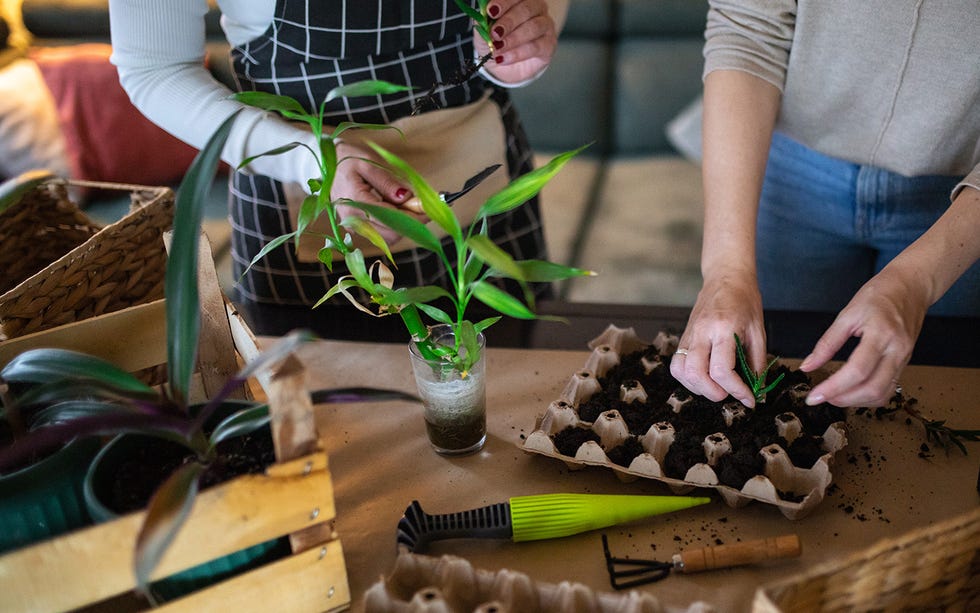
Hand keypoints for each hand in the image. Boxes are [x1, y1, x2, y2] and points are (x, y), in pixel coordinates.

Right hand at [331, 141, 422, 243]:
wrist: (324, 165)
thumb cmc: (346, 159)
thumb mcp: (368, 163)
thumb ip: (387, 181)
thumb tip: (407, 197)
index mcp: (355, 200)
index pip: (391, 218)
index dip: (415, 217)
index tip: (431, 209)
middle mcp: (354, 219)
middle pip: (391, 235)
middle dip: (412, 224)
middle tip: (423, 207)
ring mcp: (355, 227)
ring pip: (388, 238)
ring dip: (404, 226)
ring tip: (410, 206)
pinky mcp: (358, 229)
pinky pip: (381, 234)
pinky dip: (395, 226)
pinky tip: (398, 210)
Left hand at [476, 0, 557, 82]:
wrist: (502, 65)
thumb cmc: (496, 41)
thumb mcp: (484, 30)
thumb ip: (484, 21)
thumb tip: (482, 15)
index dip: (504, 2)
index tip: (490, 11)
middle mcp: (536, 8)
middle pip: (527, 9)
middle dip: (509, 21)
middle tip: (495, 33)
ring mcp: (545, 25)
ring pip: (534, 27)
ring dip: (513, 39)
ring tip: (497, 48)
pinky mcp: (549, 45)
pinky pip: (536, 47)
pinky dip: (518, 53)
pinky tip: (504, 58)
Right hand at [670, 272, 765, 407]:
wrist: (725, 277)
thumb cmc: (745, 300)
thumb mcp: (758, 330)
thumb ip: (757, 362)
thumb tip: (758, 390)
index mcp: (724, 328)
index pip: (723, 370)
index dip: (736, 390)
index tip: (748, 399)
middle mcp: (702, 332)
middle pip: (696, 374)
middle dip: (713, 393)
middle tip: (729, 394)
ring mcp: (689, 334)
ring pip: (681, 371)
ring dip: (697, 387)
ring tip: (715, 388)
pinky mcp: (683, 337)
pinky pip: (677, 364)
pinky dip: (687, 378)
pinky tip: (703, 379)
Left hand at [801, 269, 927, 407]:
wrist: (911, 288)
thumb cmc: (879, 295)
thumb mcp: (847, 314)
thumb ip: (827, 343)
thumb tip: (807, 365)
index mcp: (881, 334)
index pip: (857, 370)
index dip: (834, 387)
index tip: (814, 396)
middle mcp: (897, 350)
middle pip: (873, 388)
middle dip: (844, 399)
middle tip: (821, 397)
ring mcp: (904, 359)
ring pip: (883, 394)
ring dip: (856, 402)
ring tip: (833, 396)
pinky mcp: (904, 363)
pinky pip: (889, 389)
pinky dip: (869, 397)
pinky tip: (852, 392)